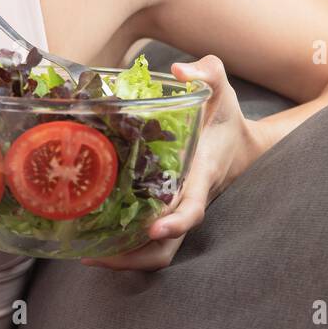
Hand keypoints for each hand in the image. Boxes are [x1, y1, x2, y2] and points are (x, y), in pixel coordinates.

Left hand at [79, 54, 257, 271]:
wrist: (241, 147)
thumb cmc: (226, 117)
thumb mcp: (222, 89)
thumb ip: (208, 72)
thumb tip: (180, 69)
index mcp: (201, 175)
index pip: (192, 209)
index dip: (176, 223)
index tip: (154, 227)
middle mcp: (188, 200)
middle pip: (166, 247)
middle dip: (133, 258)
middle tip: (94, 255)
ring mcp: (176, 211)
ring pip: (155, 251)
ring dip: (124, 259)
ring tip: (85, 254)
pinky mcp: (165, 212)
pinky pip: (146, 240)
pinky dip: (124, 245)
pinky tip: (94, 237)